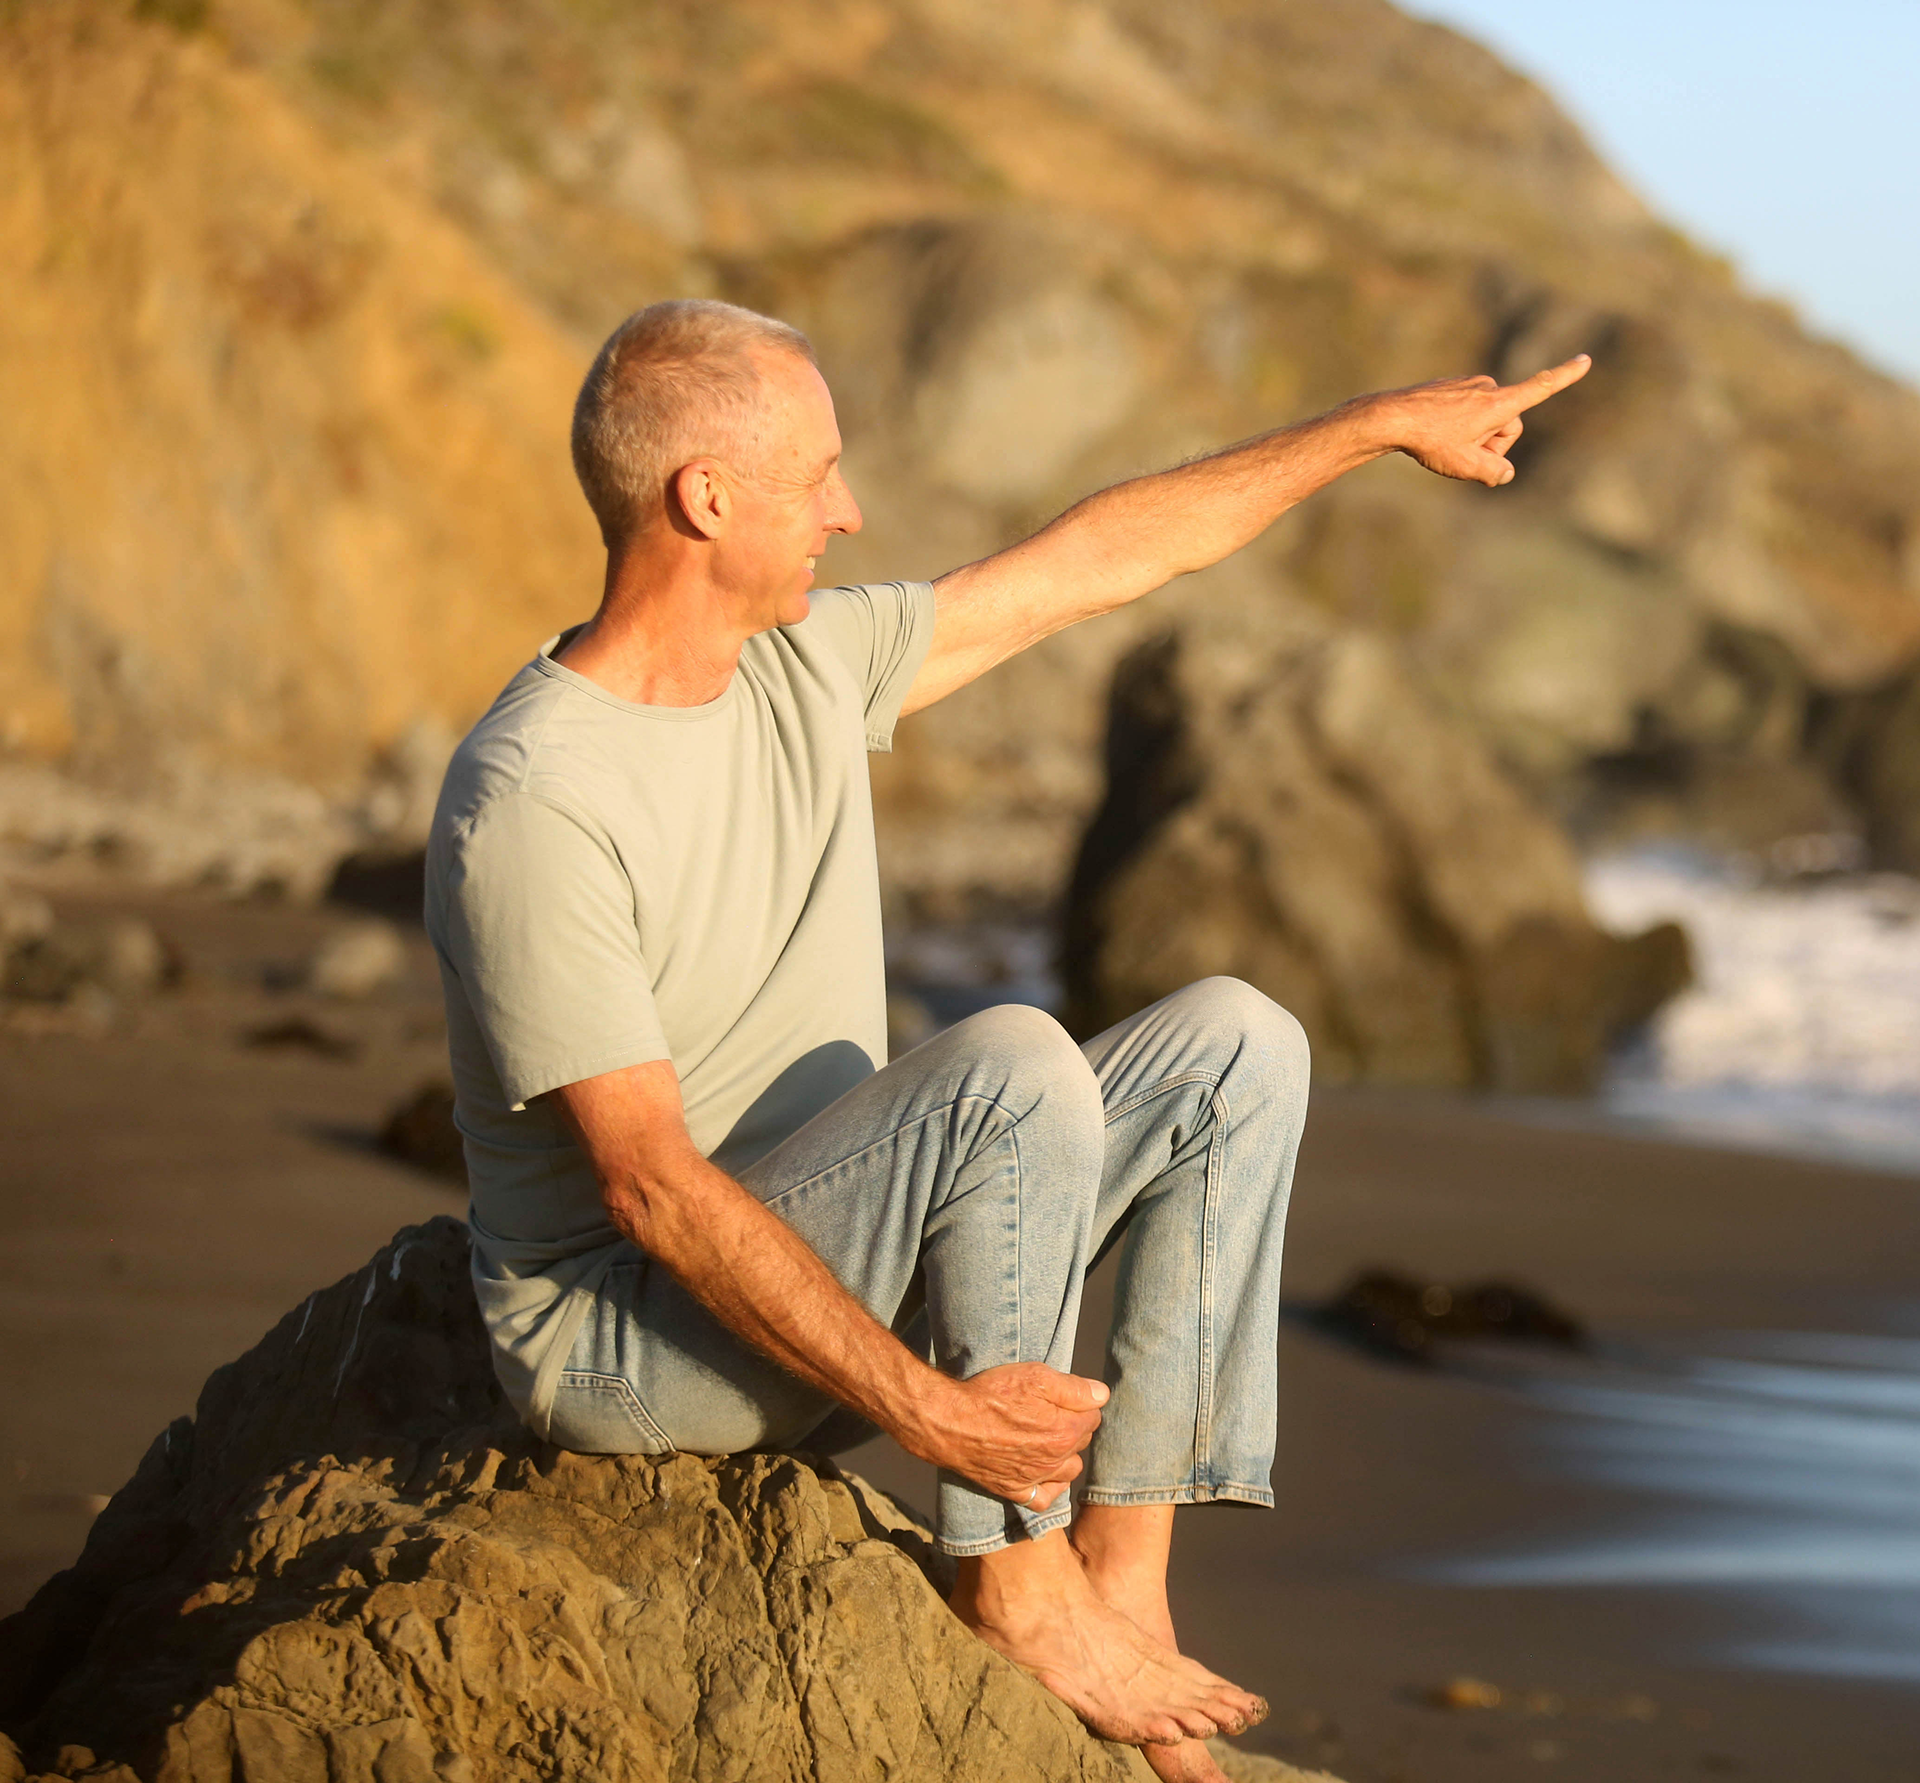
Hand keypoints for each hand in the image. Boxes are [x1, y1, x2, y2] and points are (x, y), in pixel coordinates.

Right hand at [900, 1362, 1107, 1511]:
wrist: (949, 1422)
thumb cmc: (990, 1394)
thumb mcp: (1034, 1376)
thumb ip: (1073, 1388)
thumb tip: (1101, 1395)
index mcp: (1065, 1431)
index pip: (1094, 1415)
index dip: (1080, 1401)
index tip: (1062, 1394)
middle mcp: (1056, 1460)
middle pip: (1082, 1440)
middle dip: (1073, 1424)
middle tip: (1049, 1410)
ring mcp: (1036, 1479)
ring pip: (1070, 1469)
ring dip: (1065, 1454)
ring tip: (1047, 1437)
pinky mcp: (1015, 1491)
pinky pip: (1045, 1498)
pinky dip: (1050, 1486)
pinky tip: (1043, 1471)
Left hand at [1370, 354, 1590, 487]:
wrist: (1391, 417)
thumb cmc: (1430, 441)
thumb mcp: (1466, 466)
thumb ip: (1495, 473)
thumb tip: (1505, 473)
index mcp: (1498, 403)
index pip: (1540, 388)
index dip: (1565, 376)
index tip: (1585, 360)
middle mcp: (1488, 387)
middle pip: (1507, 424)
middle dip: (1492, 445)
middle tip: (1463, 456)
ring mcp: (1468, 385)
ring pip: (1484, 419)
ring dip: (1473, 437)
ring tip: (1443, 443)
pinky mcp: (1451, 387)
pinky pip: (1465, 413)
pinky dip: (1457, 427)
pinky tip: (1434, 434)